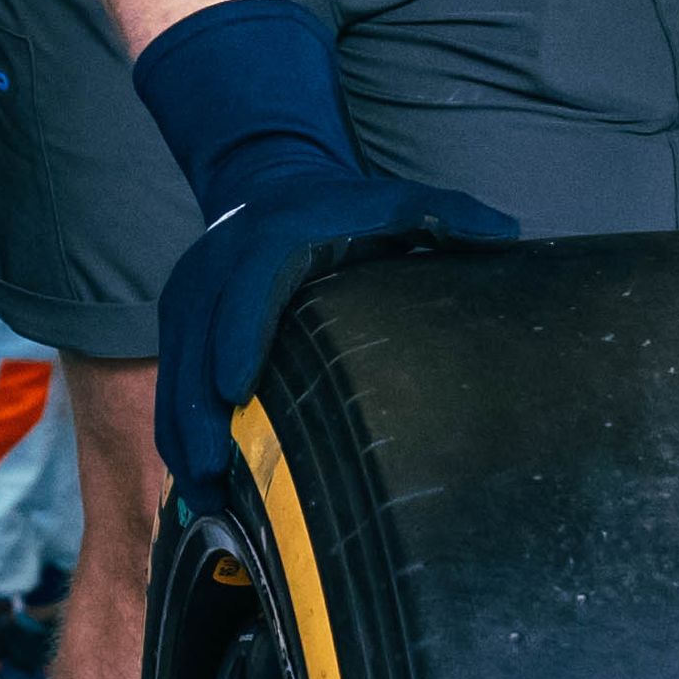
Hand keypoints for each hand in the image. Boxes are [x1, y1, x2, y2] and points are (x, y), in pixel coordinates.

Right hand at [126, 0, 507, 493]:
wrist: (272, 181)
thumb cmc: (345, 207)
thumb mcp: (398, 202)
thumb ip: (447, 215)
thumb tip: (507, 232)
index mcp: (268, 239)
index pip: (245, 288)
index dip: (236, 337)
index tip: (235, 391)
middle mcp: (216, 265)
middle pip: (195, 341)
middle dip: (196, 410)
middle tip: (210, 473)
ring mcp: (190, 295)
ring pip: (174, 369)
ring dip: (179, 434)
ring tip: (198, 497)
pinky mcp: (180, 321)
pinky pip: (170, 378)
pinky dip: (175, 430)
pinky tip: (191, 482)